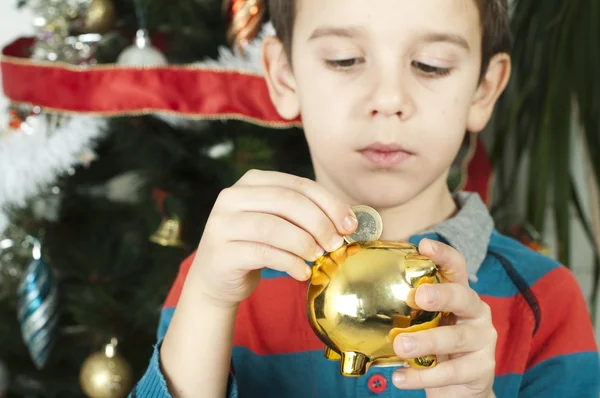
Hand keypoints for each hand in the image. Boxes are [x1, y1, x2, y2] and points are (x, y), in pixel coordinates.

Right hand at [190, 169, 357, 307]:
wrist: (217, 279)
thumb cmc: (257, 247)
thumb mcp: (280, 223)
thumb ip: (305, 215)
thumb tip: (350, 222)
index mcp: (252, 181)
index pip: (298, 184)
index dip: (329, 203)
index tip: (349, 225)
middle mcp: (233, 196)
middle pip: (287, 201)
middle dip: (319, 223)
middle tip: (336, 244)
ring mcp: (222, 223)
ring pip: (273, 227)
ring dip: (304, 243)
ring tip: (319, 258)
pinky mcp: (221, 251)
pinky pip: (263, 253)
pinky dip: (289, 262)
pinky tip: (301, 272)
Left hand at [392, 239, 496, 397]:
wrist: (458, 388)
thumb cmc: (435, 348)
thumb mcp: (424, 322)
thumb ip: (408, 308)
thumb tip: (365, 291)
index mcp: (459, 295)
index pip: (456, 268)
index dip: (443, 255)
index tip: (424, 244)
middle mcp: (476, 312)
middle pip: (462, 297)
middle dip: (441, 295)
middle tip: (417, 296)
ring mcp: (483, 340)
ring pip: (455, 338)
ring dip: (426, 341)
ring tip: (400, 347)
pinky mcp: (482, 368)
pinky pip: (451, 372)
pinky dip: (423, 377)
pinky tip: (400, 378)